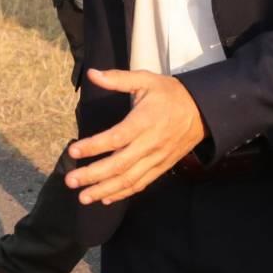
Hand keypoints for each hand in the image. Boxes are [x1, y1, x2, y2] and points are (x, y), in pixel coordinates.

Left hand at [63, 69, 205, 204]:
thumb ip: (118, 79)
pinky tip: (105, 198)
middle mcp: (150, 143)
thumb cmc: (169, 94)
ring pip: (129, 179)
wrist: (202, 111)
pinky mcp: (162, 167)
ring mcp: (157, 158)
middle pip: (119, 164)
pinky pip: (141, 183)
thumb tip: (92, 74)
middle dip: (93, 175)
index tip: (73, 152)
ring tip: (84, 197)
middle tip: (70, 181)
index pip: (116, 138)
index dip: (94, 147)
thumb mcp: (146, 80)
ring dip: (105, 190)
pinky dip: (123, 193)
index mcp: (144, 121)